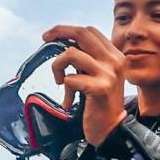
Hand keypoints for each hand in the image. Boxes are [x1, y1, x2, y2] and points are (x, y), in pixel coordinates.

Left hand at [42, 24, 127, 146]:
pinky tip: (68, 100)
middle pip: (82, 34)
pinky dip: (66, 88)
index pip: (90, 31)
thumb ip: (88, 60)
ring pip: (71, 53)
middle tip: (45, 38)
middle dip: (59, 32)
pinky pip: (71, 79)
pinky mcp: (100, 88)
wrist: (111, 129)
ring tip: (60, 81)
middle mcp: (114, 61)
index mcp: (114, 55)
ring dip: (58, 66)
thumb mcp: (98, 75)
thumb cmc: (100, 103)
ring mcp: (108, 74)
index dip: (68, 30)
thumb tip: (64, 44)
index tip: (52, 36)